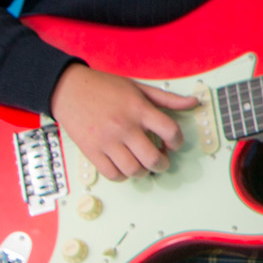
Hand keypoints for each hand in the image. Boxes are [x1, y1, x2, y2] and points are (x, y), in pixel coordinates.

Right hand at [49, 64, 200, 179]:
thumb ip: (167, 98)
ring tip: (143, 164)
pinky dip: (123, 175)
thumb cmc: (104, 87)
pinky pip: (112, 174)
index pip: (169, 130)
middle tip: (162, 160)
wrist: (68, 88)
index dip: (178, 141)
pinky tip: (125, 166)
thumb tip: (194, 102)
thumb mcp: (139, 87)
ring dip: (144, 171)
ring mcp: (106, 141)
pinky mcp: (91, 151)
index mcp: (139, 109)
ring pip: (133, 170)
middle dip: (163, 164)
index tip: (174, 143)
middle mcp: (124, 127)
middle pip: (152, 158)